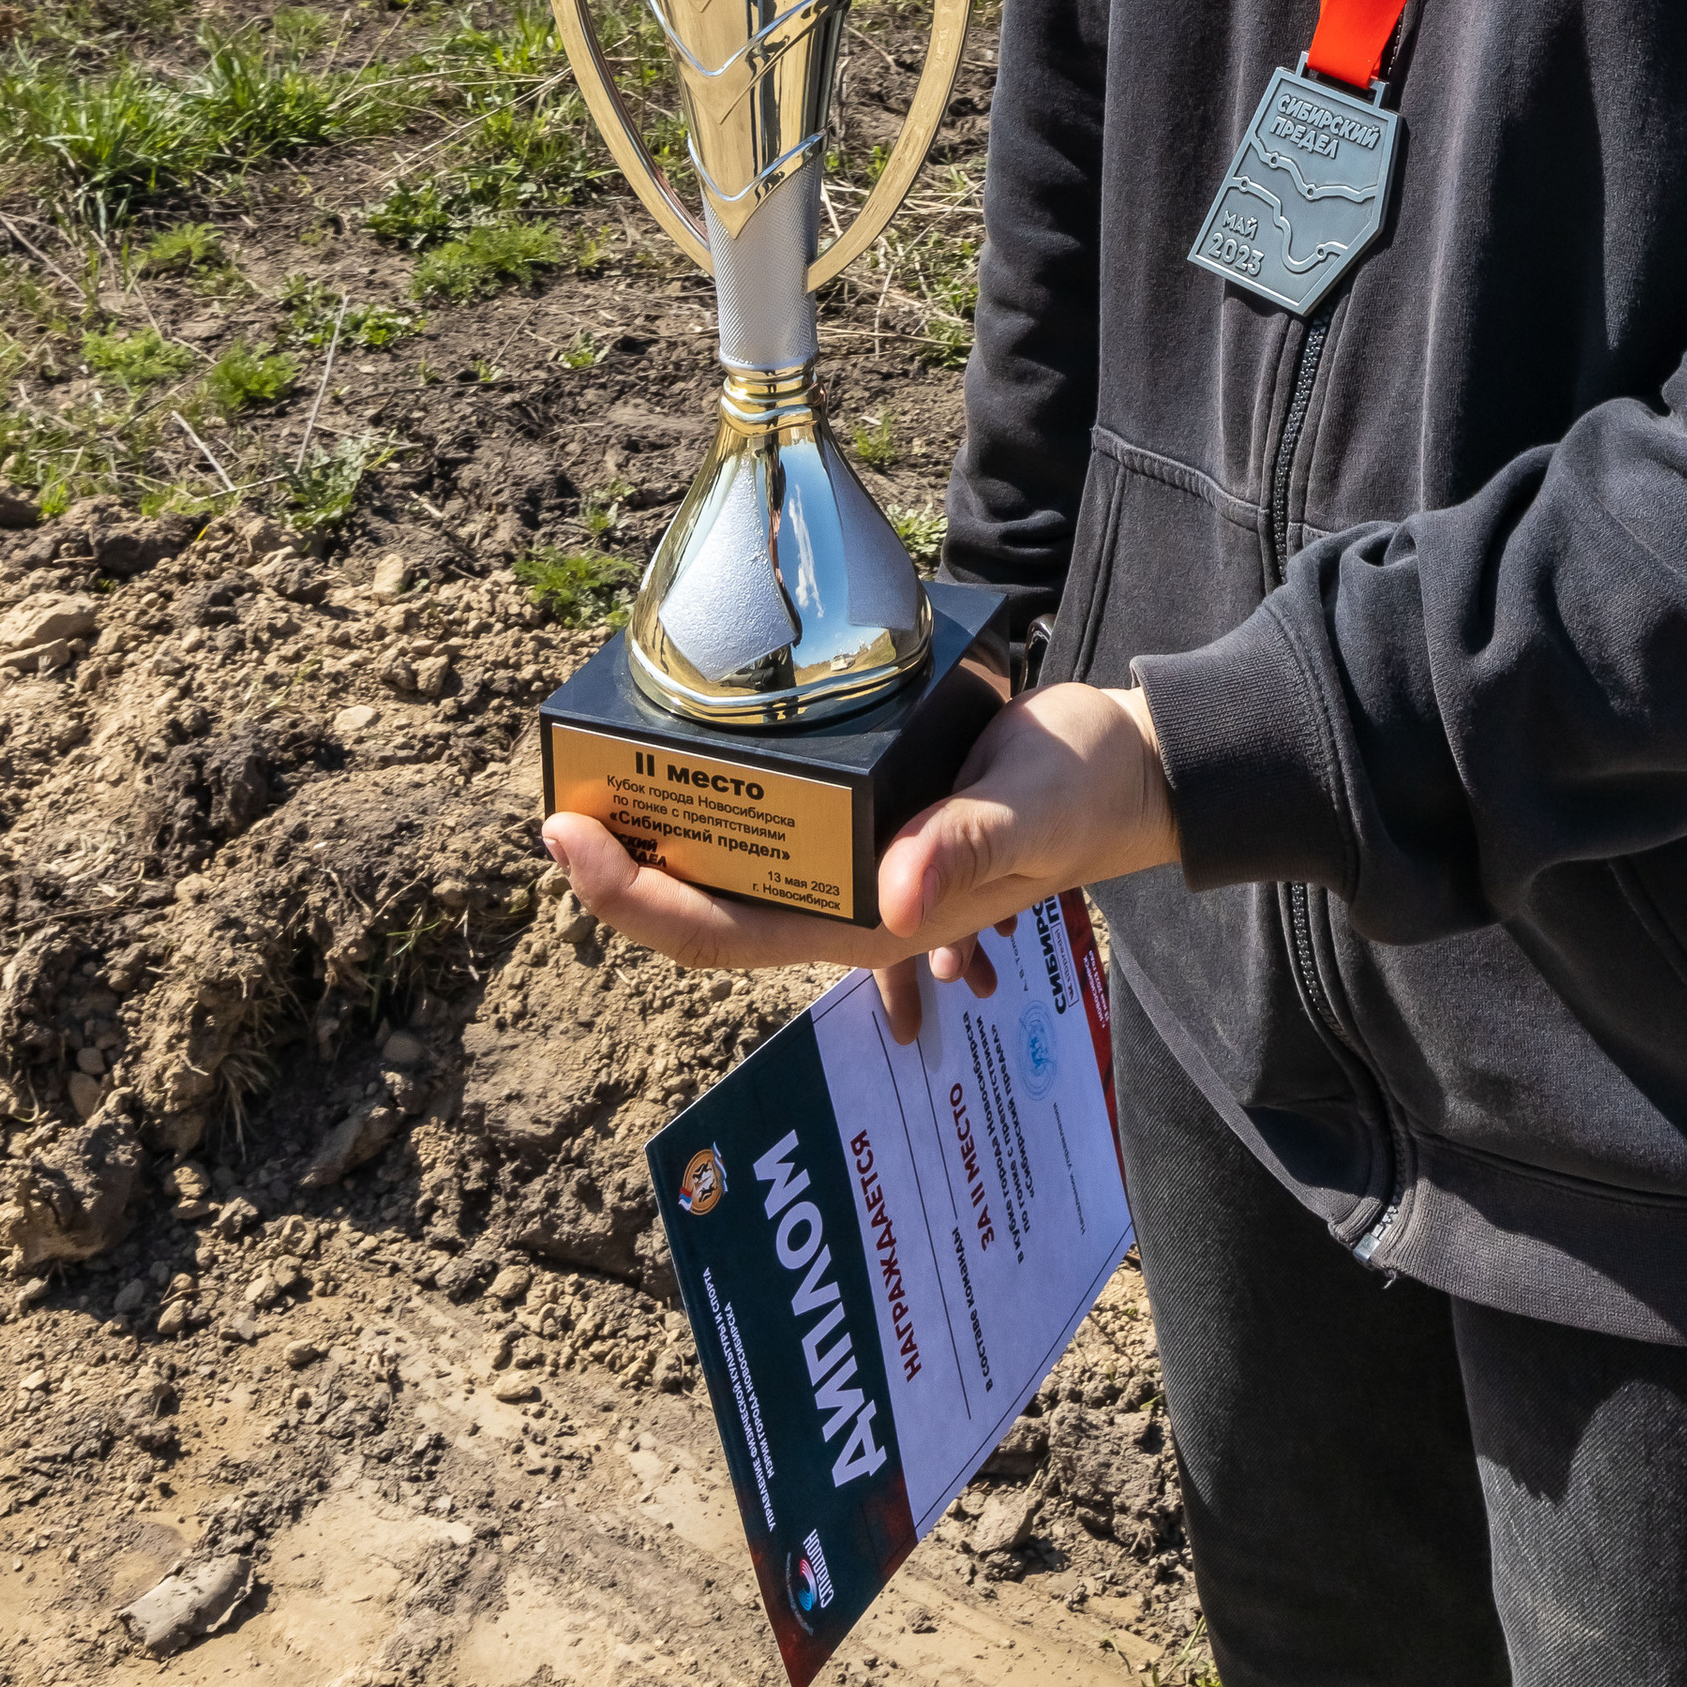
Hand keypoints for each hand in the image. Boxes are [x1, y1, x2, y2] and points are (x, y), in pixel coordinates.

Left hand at [542, 682, 1176, 1045]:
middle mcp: (846, 903)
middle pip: (702, 910)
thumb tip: (898, 897)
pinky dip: (712, 798)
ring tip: (596, 772)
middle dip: (620, 868)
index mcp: (871, 921)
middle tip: (556, 798)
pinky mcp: (862, 818)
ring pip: (726, 871)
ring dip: (657, 836)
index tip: (570, 838)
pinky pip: (766, 825)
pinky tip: (685, 752)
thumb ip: (968, 849)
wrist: (1130, 768)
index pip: (721, 933)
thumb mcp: (1028, 807)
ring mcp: (850, 865)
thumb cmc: (1081, 791)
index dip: (633, 899)